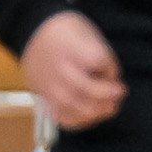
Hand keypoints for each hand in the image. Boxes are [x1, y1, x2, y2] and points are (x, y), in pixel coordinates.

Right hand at [22, 11, 125, 130]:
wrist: (33, 36)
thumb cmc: (65, 34)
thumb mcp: (85, 32)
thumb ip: (101, 54)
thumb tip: (110, 81)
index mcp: (68, 46)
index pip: (96, 60)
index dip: (108, 65)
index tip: (108, 65)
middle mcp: (58, 69)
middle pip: (89, 89)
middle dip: (109, 92)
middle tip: (119, 91)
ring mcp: (51, 88)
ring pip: (79, 108)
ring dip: (100, 110)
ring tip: (110, 106)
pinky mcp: (45, 101)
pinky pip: (66, 119)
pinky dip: (83, 120)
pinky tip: (92, 113)